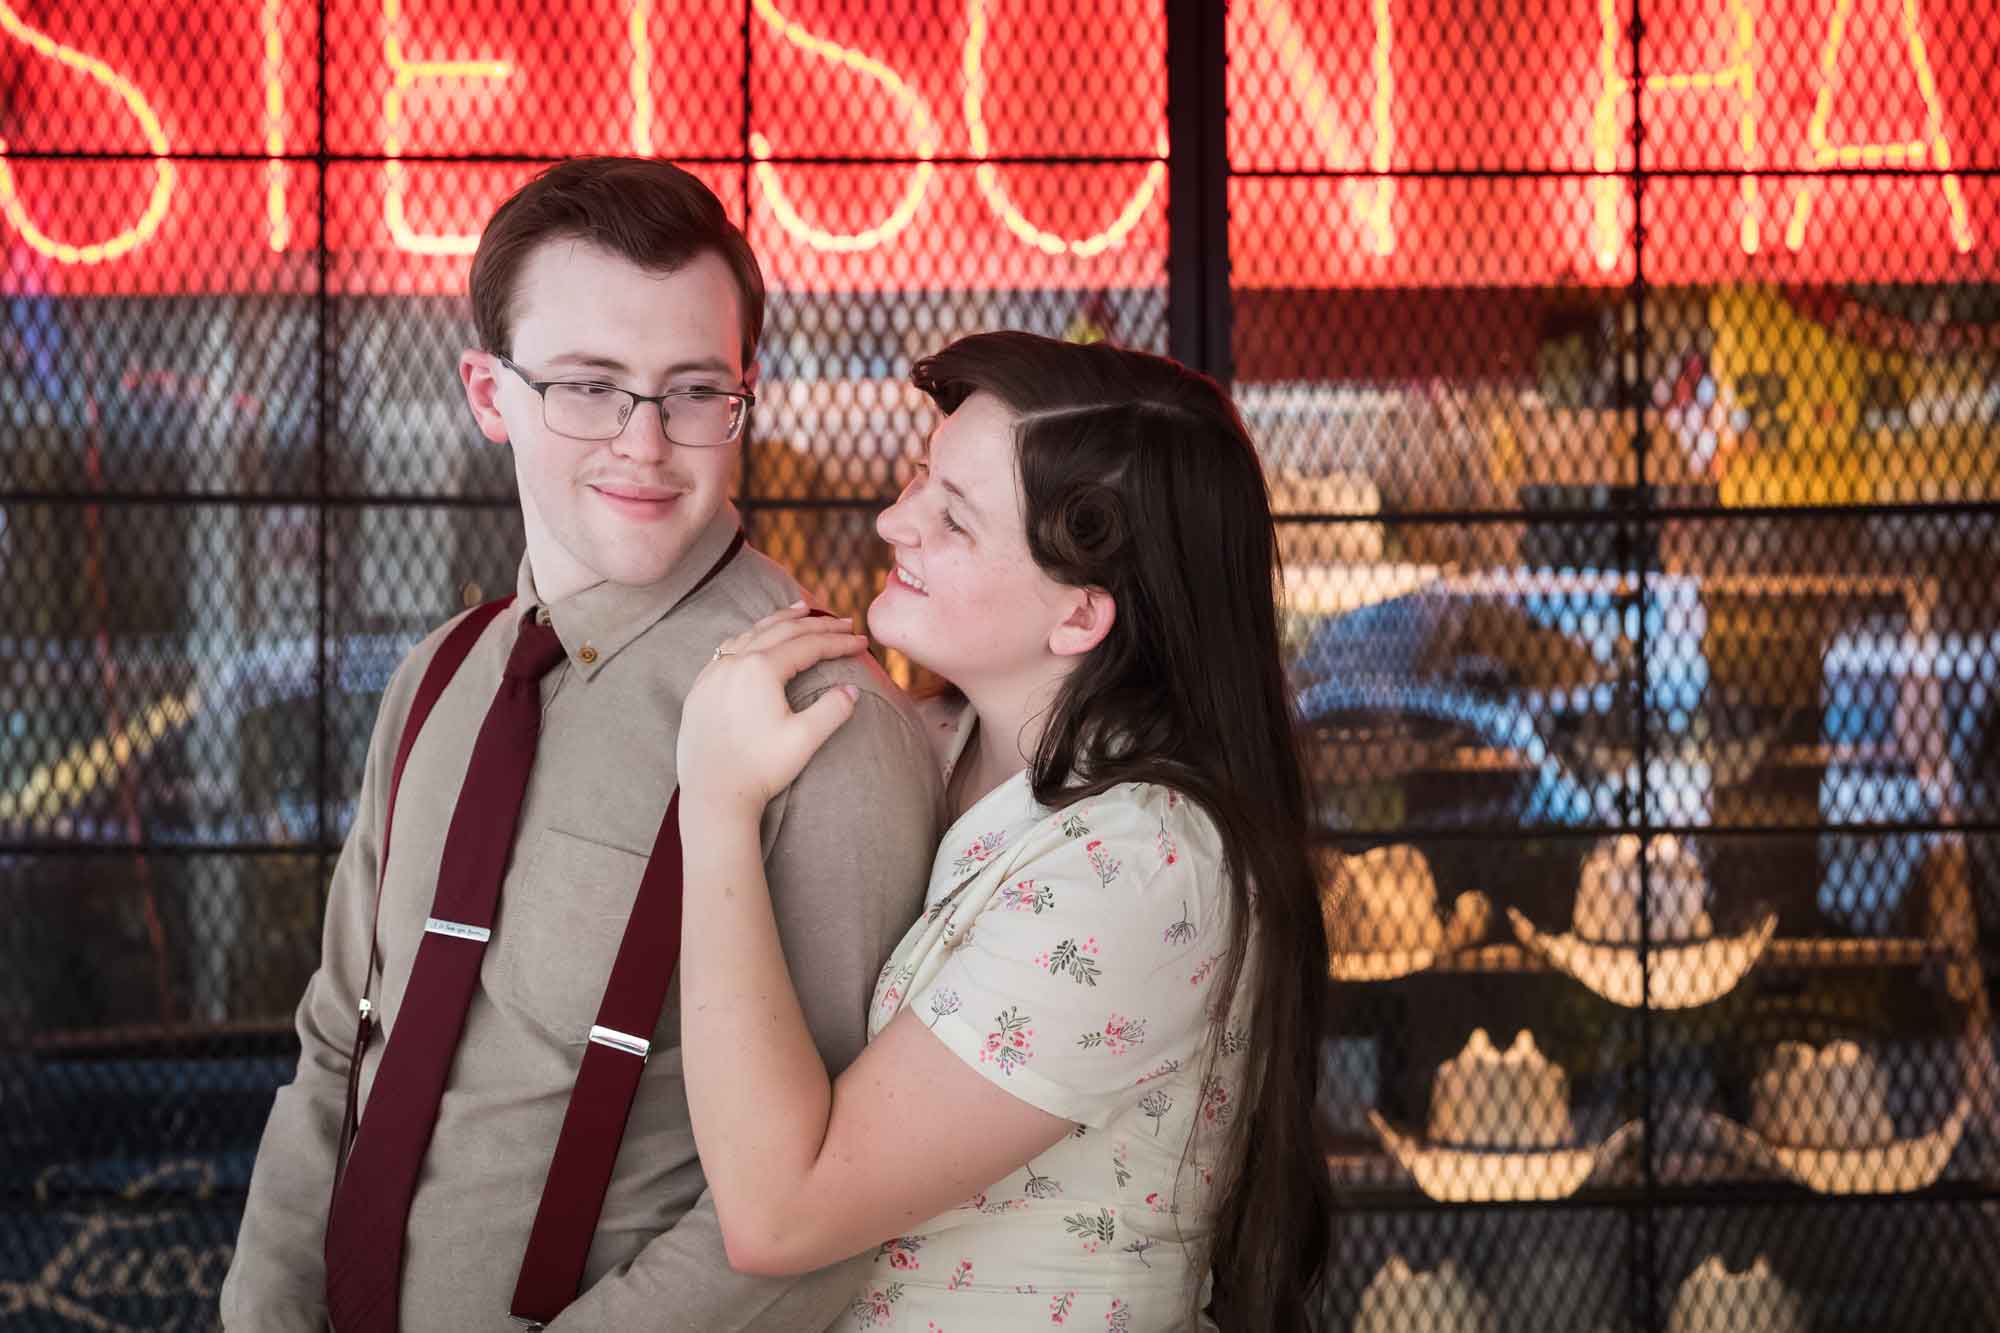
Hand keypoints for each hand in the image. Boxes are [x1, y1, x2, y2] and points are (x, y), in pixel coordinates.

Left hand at [678, 604, 870, 817]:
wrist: (713, 794)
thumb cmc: (759, 769)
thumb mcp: (804, 740)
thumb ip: (832, 710)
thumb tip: (851, 690)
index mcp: (760, 670)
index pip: (808, 646)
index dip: (839, 642)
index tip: (862, 643)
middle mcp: (734, 663)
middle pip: (782, 632)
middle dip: (817, 625)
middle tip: (844, 621)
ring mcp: (713, 674)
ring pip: (752, 634)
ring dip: (780, 621)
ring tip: (802, 610)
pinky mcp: (701, 689)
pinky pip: (728, 649)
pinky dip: (751, 636)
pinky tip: (756, 637)